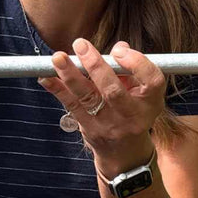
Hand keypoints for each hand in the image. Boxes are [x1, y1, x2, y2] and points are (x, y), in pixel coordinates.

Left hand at [39, 39, 165, 172]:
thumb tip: (118, 47)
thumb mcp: (141, 92)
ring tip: (58, 58)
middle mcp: (131, 115)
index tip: (119, 51)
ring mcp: (108, 124)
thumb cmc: (133, 111)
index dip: (136, 63)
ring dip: (71, 76)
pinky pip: (71, 106)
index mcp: (150, 102)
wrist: (124, 152)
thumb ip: (131, 69)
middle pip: (113, 91)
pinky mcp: (88, 127)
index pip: (152, 80)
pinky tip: (45, 77)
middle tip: (80, 44)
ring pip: (88, 97)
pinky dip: (57, 89)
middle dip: (95, 66)